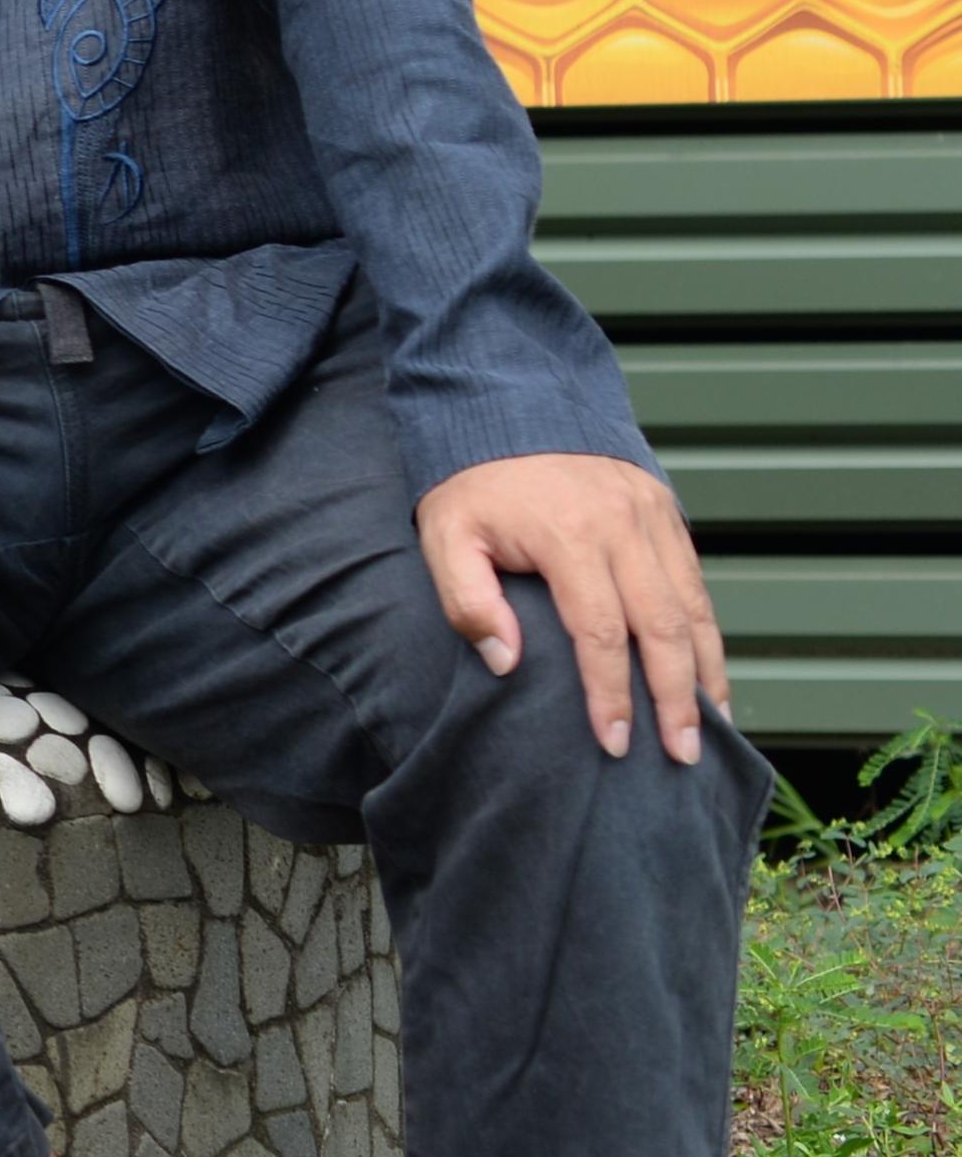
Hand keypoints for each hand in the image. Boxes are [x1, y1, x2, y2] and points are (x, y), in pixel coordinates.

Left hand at [415, 451, 724, 762]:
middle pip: (664, 627)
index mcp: (568, 535)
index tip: (615, 743)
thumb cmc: (472, 480)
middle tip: (682, 755)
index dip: (610, 694)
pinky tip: (708, 672)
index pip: (600, 632)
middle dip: (676, 698)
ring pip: (694, 607)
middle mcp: (623, 527)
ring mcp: (652, 517)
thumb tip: (505, 663)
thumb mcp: (445, 534)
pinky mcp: (667, 511)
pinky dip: (708, 632)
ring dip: (707, 672)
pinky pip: (696, 582)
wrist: (509, 401)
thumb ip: (467, 600)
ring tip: (711, 728)